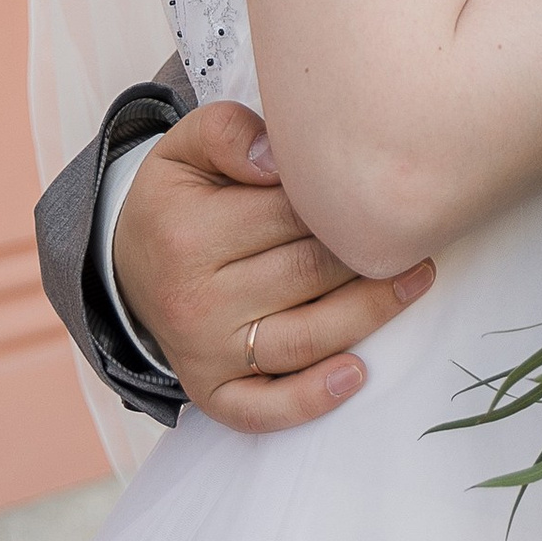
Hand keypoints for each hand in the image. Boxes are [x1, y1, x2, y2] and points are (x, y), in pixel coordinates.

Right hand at [112, 100, 433, 431]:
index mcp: (190, 233)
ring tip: (415, 279)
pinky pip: (263, 408)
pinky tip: (358, 373)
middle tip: (416, 232)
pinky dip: (311, 399)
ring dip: (370, 313)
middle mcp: (195, 299)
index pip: (291, 214)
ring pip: (304, 338)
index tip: (381, 186)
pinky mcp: (210, 390)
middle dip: (369, 253)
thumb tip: (278, 156)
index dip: (343, 200)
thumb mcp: (186, 146)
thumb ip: (230, 132)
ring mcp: (203, 351)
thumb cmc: (177, 198)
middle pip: (308, 274)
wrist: (125, 261)